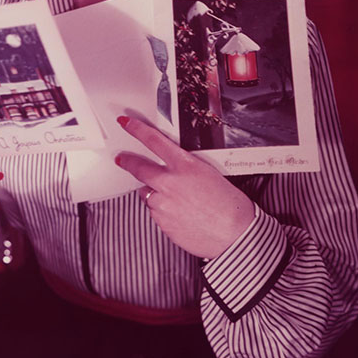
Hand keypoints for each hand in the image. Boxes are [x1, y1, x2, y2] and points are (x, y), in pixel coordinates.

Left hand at [115, 116, 254, 258]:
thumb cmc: (228, 204)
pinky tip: (180, 214)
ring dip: (154, 192)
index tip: (125, 123)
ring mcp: (163, 205)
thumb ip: (184, 167)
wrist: (235, 235)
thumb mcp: (208, 172)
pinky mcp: (162, 223)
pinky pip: (155, 212)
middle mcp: (169, 183)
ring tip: (175, 199)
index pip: (153, 140)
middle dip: (128, 162)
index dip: (136, 129)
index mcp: (184, 165)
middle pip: (139, 168)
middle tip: (122, 159)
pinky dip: (162, 210)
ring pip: (147, 193)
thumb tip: (171, 167)